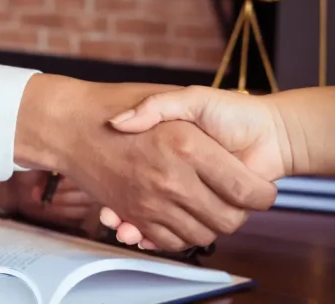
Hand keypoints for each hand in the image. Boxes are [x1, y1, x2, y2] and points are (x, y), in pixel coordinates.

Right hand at [14, 76, 277, 251]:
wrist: (72, 123)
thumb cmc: (126, 99)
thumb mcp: (174, 93)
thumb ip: (193, 109)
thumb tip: (216, 137)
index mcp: (189, 146)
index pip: (245, 190)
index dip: (262, 195)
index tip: (262, 191)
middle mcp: (172, 179)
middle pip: (229, 220)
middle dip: (240, 214)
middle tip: (240, 200)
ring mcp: (152, 200)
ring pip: (203, 234)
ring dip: (213, 227)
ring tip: (214, 208)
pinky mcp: (135, 213)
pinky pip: (169, 241)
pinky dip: (182, 237)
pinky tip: (187, 218)